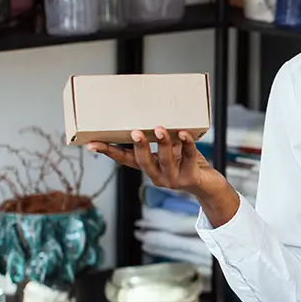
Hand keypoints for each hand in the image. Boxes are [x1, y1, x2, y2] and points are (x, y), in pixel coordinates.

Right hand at [86, 127, 222, 198]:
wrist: (208, 185)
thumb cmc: (187, 163)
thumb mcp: (171, 151)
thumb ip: (162, 139)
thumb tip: (151, 116)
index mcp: (149, 168)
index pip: (124, 159)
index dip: (109, 152)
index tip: (92, 143)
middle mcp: (157, 176)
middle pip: (143, 161)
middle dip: (138, 146)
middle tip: (134, 132)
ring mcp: (173, 179)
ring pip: (165, 159)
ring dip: (162, 143)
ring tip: (159, 128)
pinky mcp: (189, 177)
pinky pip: (187, 157)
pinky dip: (186, 144)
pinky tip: (184, 133)